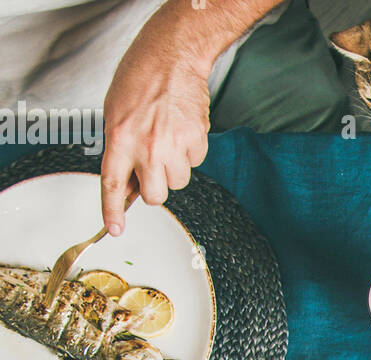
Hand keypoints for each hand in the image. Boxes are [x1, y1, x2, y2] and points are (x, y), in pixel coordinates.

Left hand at [101, 49, 209, 232]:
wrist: (171, 56)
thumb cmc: (140, 79)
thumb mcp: (116, 113)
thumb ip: (120, 150)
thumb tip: (127, 184)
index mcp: (120, 137)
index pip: (112, 183)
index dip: (112, 211)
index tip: (114, 230)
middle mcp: (147, 146)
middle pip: (155, 196)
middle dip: (155, 188)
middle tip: (153, 168)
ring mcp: (174, 146)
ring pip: (178, 182)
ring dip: (174, 168)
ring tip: (168, 138)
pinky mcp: (196, 141)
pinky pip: (194, 163)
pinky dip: (190, 151)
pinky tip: (182, 129)